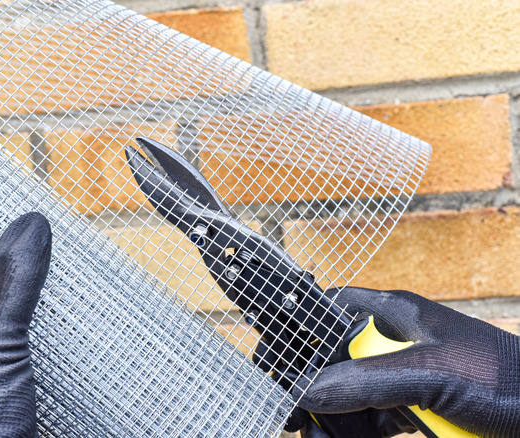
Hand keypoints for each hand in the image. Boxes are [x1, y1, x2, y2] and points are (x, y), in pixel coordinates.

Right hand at [298, 287, 519, 437]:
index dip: (300, 331)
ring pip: (350, 397)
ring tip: (316, 436)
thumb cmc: (508, 378)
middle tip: (296, 418)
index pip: (329, 311)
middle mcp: (394, 343)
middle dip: (313, 390)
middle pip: (334, 362)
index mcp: (395, 315)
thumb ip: (367, 380)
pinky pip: (372, 422)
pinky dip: (354, 434)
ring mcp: (404, 378)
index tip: (277, 362)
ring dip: (331, 420)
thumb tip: (310, 390)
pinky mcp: (416, 409)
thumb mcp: (430, 374)